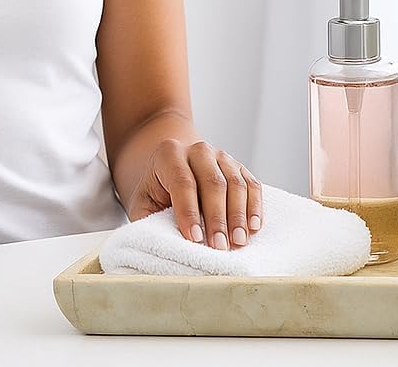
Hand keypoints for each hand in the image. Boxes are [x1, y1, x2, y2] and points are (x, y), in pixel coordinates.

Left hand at [125, 139, 263, 249]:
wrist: (173, 166)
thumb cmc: (157, 192)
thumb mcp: (143, 203)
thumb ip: (148, 219)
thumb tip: (165, 243)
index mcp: (169, 154)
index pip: (183, 182)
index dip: (189, 212)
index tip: (194, 239)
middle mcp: (198, 150)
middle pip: (212, 182)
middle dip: (217, 217)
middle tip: (219, 246)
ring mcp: (221, 156)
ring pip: (235, 183)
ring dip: (238, 216)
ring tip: (237, 242)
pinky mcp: (239, 167)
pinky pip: (252, 184)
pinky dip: (254, 206)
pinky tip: (253, 227)